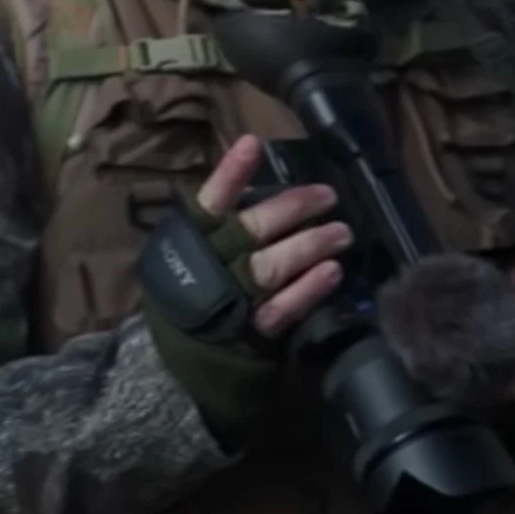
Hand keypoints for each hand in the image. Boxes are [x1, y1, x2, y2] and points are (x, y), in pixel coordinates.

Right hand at [136, 134, 351, 447]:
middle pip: (254, 229)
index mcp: (190, 244)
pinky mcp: (249, 333)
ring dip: (312, 245)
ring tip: (343, 232)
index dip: (230, 173)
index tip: (253, 143)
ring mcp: (230, 301)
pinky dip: (308, 289)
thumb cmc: (189, 300)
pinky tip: (332, 272)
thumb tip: (259, 191)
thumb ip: (216, 227)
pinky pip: (282, 308)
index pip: (208, 201)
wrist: (171, 369)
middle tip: (328, 196)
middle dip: (295, 208)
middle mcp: (210, 268)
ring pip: (272, 266)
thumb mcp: (188, 258)